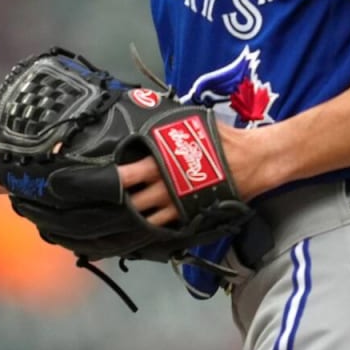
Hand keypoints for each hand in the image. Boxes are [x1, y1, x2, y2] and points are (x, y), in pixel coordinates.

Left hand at [120, 122, 271, 225]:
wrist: (252, 161)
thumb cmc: (221, 140)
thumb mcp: (189, 125)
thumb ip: (165, 129)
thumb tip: (147, 122)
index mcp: (160, 162)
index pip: (124, 176)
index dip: (110, 180)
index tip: (97, 181)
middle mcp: (164, 186)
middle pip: (131, 202)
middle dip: (118, 203)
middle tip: (107, 203)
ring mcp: (177, 205)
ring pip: (146, 219)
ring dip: (134, 218)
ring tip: (122, 217)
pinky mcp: (191, 216)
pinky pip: (166, 227)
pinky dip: (155, 227)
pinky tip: (146, 225)